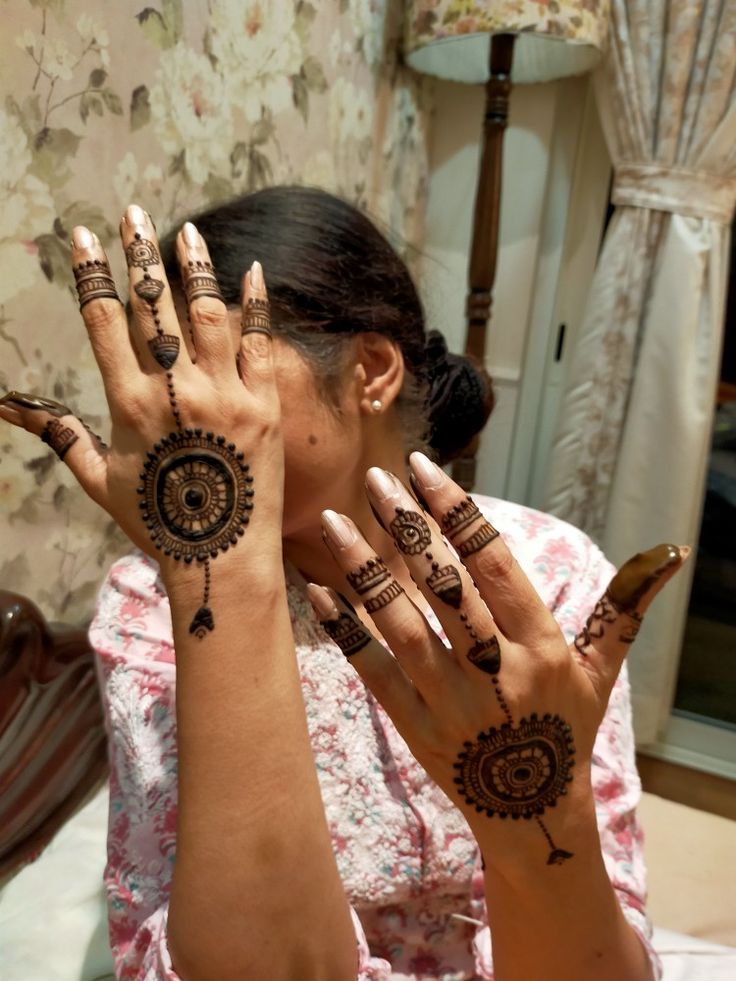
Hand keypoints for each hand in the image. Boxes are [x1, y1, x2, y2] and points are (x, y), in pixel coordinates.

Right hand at [0, 205, 282, 635]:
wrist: (222, 558)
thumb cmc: (157, 524)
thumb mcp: (100, 479)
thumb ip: (60, 435)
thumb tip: (6, 407)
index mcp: (129, 403)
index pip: (103, 321)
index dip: (91, 272)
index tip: (82, 234)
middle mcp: (176, 389)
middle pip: (152, 305)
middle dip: (138, 253)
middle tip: (132, 214)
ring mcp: (226, 395)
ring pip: (207, 314)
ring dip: (194, 267)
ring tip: (186, 231)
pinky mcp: (266, 404)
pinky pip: (260, 343)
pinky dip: (255, 304)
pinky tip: (252, 271)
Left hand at [309, 453, 686, 866]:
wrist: (533, 818)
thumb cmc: (566, 730)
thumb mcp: (600, 671)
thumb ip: (624, 608)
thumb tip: (668, 554)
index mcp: (541, 648)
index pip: (495, 566)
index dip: (459, 514)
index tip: (426, 470)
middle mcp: (495, 672)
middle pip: (445, 589)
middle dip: (408, 530)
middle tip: (375, 479)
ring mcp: (450, 703)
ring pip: (401, 626)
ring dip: (364, 572)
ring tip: (333, 523)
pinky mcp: (414, 728)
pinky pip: (373, 672)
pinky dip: (345, 631)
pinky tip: (317, 591)